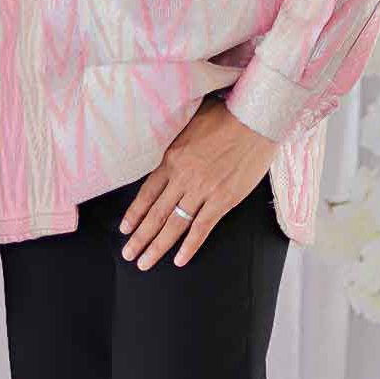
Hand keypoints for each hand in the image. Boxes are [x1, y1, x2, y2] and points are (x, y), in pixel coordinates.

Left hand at [117, 94, 278, 270]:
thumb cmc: (226, 116)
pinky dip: (190, 246)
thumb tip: (169, 155)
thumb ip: (178, 144)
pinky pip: (202, 228)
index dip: (135, 213)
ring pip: (174, 225)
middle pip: (156, 213)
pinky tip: (179, 260)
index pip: (148, 192)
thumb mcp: (191, 123)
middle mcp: (183, 176)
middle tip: (128, 254)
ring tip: (145, 262)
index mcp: (173, 157)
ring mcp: (203, 190)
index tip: (125, 228)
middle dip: (140, 237)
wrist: (254, 119)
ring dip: (158, 246)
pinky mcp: (223, 200)